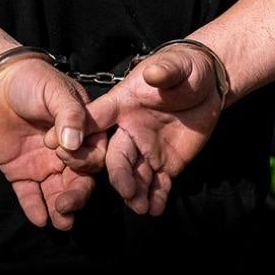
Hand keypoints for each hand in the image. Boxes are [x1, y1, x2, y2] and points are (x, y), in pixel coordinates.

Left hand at [0, 56, 106, 230]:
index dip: (83, 160)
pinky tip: (39, 219)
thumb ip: (69, 113)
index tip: (63, 152)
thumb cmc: (32, 81)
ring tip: (61, 223)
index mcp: (83, 133)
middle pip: (79, 181)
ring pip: (58, 193)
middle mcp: (68, 153)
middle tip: (66, 207)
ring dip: (61, 210)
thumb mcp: (55, 91)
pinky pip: (30, 195)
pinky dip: (35, 208)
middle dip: (76, 196)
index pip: (94, 156)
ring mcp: (45, 165)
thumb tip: (73, 143)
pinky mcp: (21, 172)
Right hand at [86, 44, 225, 216]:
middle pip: (115, 157)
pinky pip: (158, 184)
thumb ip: (164, 70)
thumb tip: (153, 74)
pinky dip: (156, 198)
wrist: (211, 83)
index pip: (95, 120)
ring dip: (135, 193)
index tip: (63, 152)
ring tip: (141, 208)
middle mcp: (128, 131)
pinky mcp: (167, 162)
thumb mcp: (177, 65)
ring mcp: (147, 149)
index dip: (79, 135)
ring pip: (134, 175)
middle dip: (119, 176)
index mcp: (122, 105)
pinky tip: (155, 209)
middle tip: (128, 192)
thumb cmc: (187, 67)